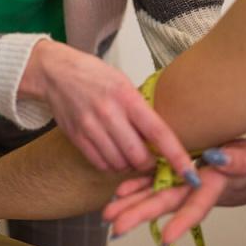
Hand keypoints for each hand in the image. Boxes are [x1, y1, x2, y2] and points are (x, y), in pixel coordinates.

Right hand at [20, 40, 194, 175]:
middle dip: (149, 164)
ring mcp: (90, 127)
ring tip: (129, 154)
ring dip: (129, 165)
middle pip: (138, 155)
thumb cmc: (94, 76)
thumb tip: (161, 138)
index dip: (176, 155)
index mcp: (126, 96)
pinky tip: (112, 154)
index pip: (158, 131)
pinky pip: (100, 163)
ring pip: (119, 163)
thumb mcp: (123, 83)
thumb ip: (140, 109)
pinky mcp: (76, 137)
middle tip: (151, 159)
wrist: (55, 73)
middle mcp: (109, 113)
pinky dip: (111, 165)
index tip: (189, 173)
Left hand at [102, 139, 245, 243]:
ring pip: (152, 195)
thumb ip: (235, 161)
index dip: (182, 222)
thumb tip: (218, 159)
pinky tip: (118, 193)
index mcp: (212, 187)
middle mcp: (191, 190)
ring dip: (129, 205)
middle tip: (117, 229)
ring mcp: (178, 183)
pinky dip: (134, 187)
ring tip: (108, 216)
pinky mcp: (170, 172)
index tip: (166, 239)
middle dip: (139, 216)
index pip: (196, 208)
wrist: (240, 160)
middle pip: (164, 204)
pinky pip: (150, 181)